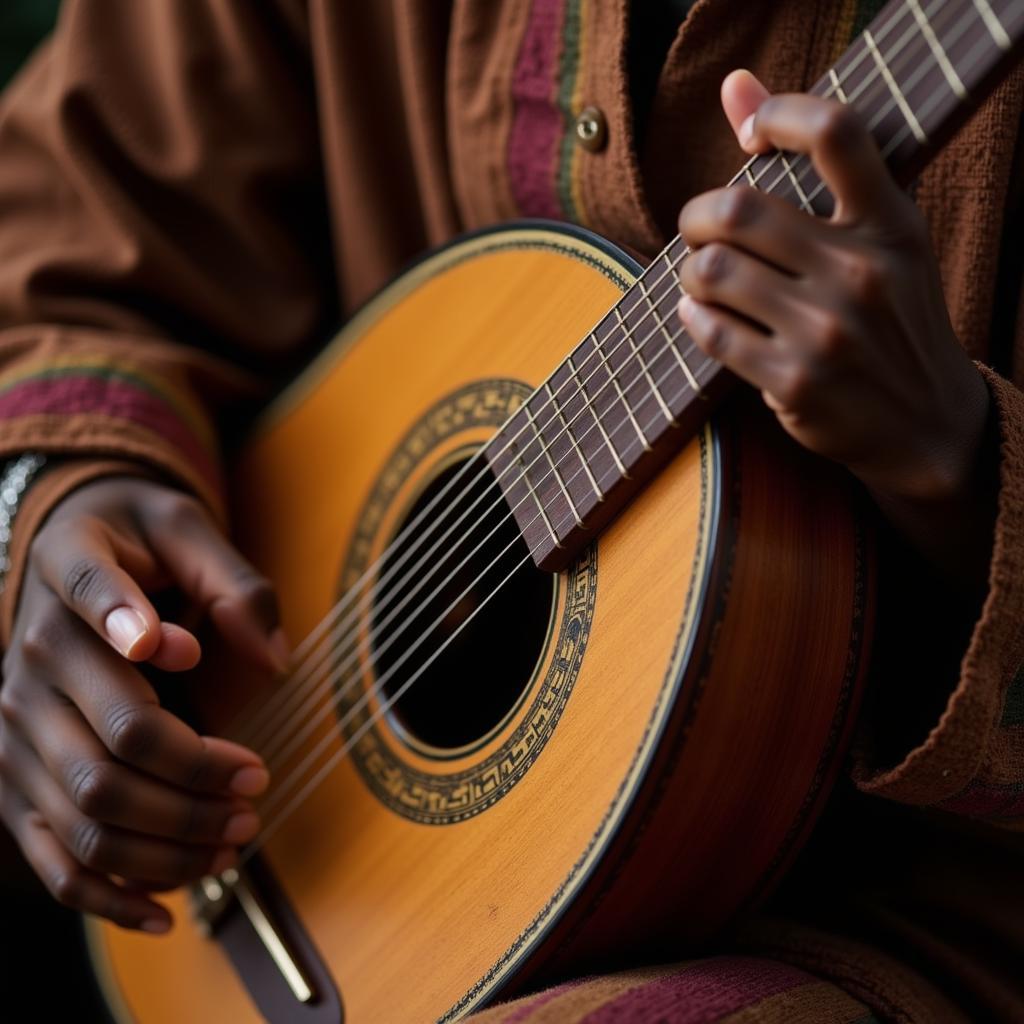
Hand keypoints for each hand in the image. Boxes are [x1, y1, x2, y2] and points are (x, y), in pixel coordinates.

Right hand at [0, 476, 288, 932]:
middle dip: (198, 775)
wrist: (71, 553)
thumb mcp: (187, 528)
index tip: (186, 650)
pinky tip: (167, 907)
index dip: (127, 624)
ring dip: (172, 837)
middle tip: (259, 783)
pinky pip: (52, 853)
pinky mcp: (19, 778)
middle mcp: (30, 655)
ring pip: (90, 808)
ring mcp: (16, 727)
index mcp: (67, 568)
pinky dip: (106, 891)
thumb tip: (273, 660)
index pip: (87, 595)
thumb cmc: (139, 540)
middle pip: (116, 741)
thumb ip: (235, 581)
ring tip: (239, 835)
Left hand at [676, 70, 989, 503]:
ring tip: (703, 278)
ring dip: (691, 271)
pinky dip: (693, 317)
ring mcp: (828, 332)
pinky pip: (712, 332)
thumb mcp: (881, 239)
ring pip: (713, 271)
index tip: (751, 136)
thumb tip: (735, 87)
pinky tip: (702, 314)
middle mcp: (862, 273)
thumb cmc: (892, 318)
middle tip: (699, 231)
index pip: (836, 132)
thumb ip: (814, 166)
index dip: (777, 114)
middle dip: (696, 216)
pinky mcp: (795, 382)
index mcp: (891, 224)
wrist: (927, 422)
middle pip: (739, 208)